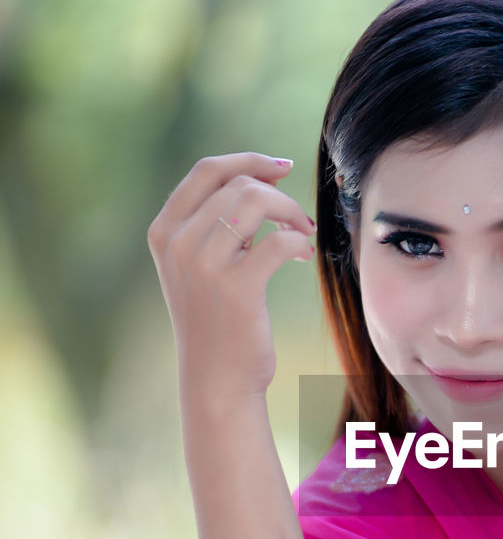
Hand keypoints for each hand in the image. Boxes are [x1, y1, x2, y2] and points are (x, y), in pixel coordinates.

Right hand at [147, 153, 315, 402]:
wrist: (216, 378)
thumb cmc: (215, 318)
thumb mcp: (198, 265)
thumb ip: (212, 222)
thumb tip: (259, 177)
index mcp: (164, 230)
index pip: (207, 170)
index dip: (249, 161)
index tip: (281, 168)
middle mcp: (178, 242)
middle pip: (239, 184)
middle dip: (279, 195)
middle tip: (298, 220)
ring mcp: (204, 265)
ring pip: (257, 201)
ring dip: (291, 213)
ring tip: (302, 234)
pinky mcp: (236, 288)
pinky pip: (278, 241)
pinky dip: (299, 242)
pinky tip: (304, 257)